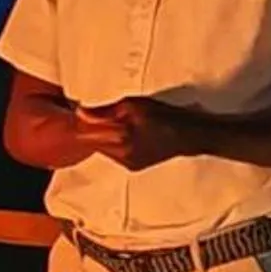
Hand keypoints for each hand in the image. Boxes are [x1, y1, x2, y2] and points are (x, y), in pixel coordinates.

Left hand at [72, 97, 190, 170]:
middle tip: (105, 116)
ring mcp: (127, 163)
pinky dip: (117, 145)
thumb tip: (80, 112)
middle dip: (94, 129)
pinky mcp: (133, 167)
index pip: (85, 133)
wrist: (190, 135)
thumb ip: (105, 111)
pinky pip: (115, 155)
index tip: (82, 112)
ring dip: (105, 138)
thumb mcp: (133, 105)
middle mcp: (121, 154)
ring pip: (103, 149)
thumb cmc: (165, 115)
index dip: (82, 121)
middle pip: (92, 142)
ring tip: (122, 125)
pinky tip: (130, 136)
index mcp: (119, 136)